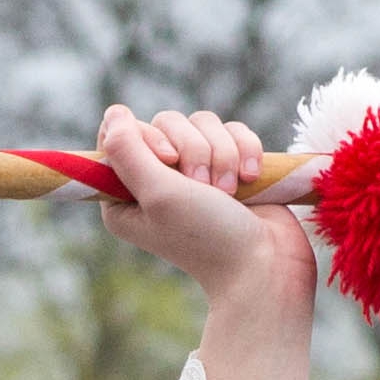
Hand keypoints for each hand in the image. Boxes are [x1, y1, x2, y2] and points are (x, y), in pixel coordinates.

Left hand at [92, 103, 316, 379]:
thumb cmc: (207, 237)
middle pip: (167, 122)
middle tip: (203, 187)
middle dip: (193, 149)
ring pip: (204, 123)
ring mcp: (196, 174)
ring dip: (222, 153)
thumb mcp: (158, 193)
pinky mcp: (231, 167)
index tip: (167, 161)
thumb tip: (115, 114)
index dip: (149, 137)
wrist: (265, 264)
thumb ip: (128, 153)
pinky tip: (251, 177)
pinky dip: (246, 149)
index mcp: (124, 195)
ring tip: (230, 192)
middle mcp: (156, 182)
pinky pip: (234, 131)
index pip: (123, 134)